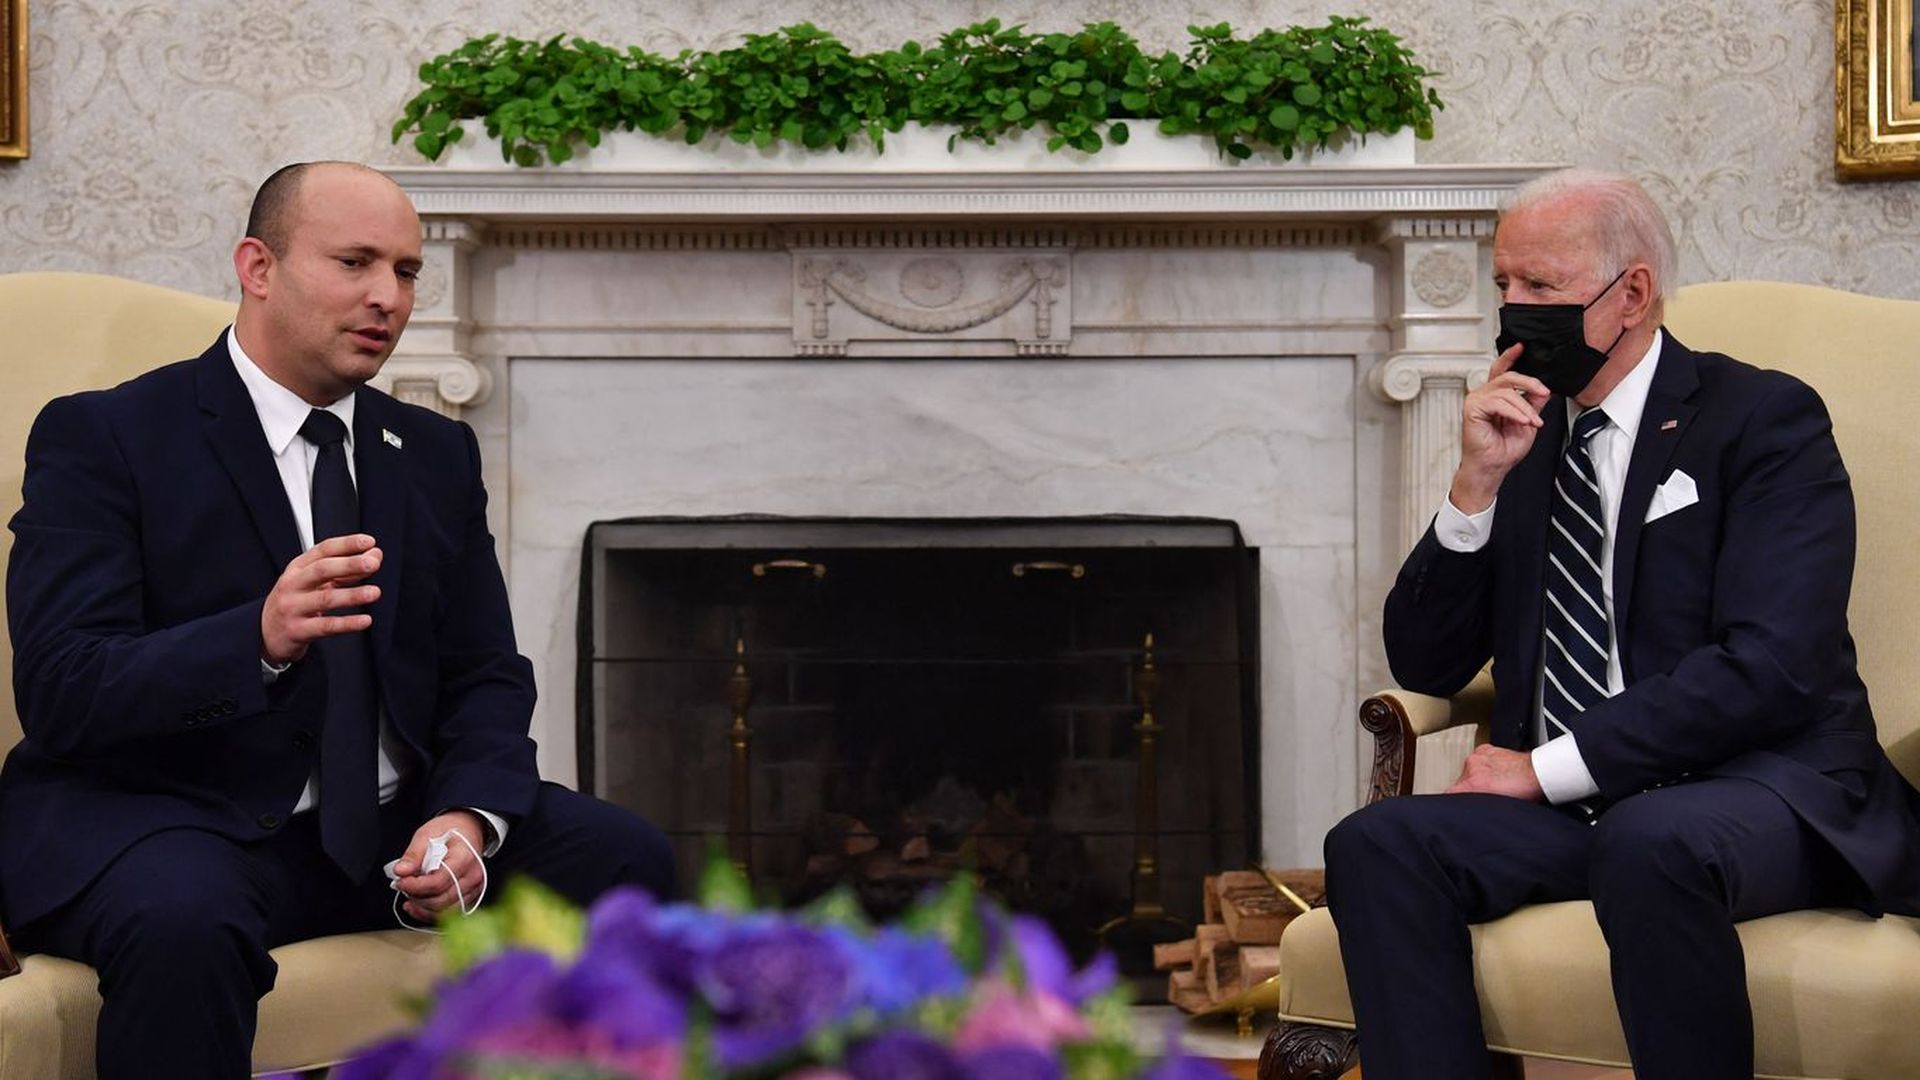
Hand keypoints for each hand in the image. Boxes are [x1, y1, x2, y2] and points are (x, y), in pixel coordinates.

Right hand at [260, 534, 381, 664]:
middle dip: (349, 564)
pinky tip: (365, 620)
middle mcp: (293, 584)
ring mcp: (292, 607)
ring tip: (375, 592)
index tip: (369, 542)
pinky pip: (325, 626)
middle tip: (373, 563)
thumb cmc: (296, 601)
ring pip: (325, 599)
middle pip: (321, 570)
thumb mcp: (315, 582)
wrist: (265, 633)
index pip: (323, 550)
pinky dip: (347, 623)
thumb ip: (345, 570)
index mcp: (298, 568)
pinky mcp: (297, 631)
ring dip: (352, 595)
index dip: (346, 544)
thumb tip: (375, 555)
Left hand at [391, 810, 486, 921]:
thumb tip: (400, 871)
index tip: (400, 881)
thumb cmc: (449, 830)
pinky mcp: (470, 896)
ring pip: (444, 911)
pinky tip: (416, 906)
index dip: (415, 886)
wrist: (468, 829)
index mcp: (464, 858)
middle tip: (403, 886)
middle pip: (440, 901)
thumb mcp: (426, 834)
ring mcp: (474, 889)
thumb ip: (413, 854)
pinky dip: (429, 913)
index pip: (438, 883)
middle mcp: (473, 877)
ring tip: (409, 895)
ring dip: (421, 908)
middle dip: (417, 897)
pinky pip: (448, 912)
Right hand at [1445, 745, 1545, 800]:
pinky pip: (1479, 759)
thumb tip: (1461, 804)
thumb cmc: (1525, 791)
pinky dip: (1486, 765)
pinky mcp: (1487, 749)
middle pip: (1460, 781)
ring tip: (1496, 783)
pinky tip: (1498, 772)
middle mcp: (1471, 766)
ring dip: (1479, 776)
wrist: (1540, 773)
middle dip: (1471, 788)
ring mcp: (1479, 756)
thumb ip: (1477, 805)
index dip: (1456, 800)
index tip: (1459, 802)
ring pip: (1470, 770)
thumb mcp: (1497, 806)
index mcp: (1470, 783)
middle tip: (1488, 794)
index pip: (1450, 793)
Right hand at [1450, 345, 1550, 512]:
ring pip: (1507, 391)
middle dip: (1530, 383)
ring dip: (1525, 407)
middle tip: (1543, 392)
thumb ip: (1533, 405)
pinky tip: (1522, 421)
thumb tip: (1543, 391)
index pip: (1501, 371)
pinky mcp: (1473, 409)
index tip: (1521, 347)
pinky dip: (1514, 412)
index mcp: (1495, 398)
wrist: (1491, 468)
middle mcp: (1484, 396)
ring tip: (1532, 422)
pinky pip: (1498, 402)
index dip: (1510, 357)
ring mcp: (1477, 401)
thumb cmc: (1502, 451)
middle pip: (1508, 376)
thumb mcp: (1527, 423)